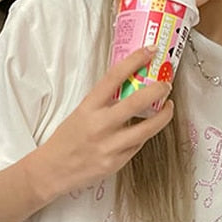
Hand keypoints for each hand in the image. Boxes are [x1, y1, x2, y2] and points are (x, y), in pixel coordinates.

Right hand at [33, 46, 173, 197]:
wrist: (52, 170)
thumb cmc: (66, 140)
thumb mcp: (80, 114)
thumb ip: (103, 104)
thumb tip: (130, 90)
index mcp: (88, 108)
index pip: (114, 77)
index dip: (134, 61)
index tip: (149, 51)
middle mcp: (100, 125)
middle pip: (136, 102)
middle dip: (157, 90)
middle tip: (166, 84)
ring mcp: (109, 146)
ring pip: (146, 129)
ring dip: (163, 117)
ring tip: (168, 108)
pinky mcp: (116, 163)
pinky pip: (137, 146)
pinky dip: (144, 136)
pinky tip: (146, 131)